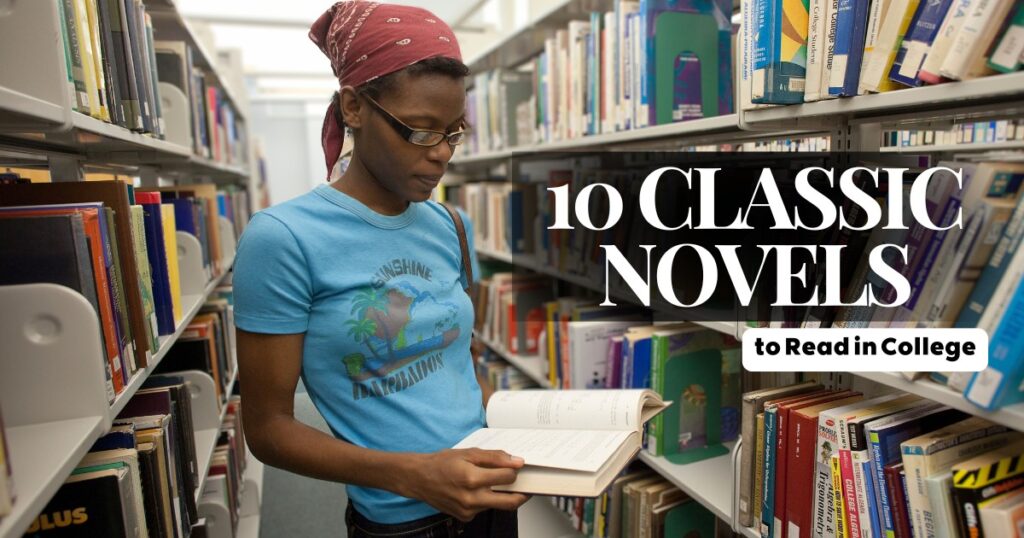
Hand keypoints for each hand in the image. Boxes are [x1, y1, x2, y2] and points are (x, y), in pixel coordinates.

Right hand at [403, 448, 529, 520]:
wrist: (419, 478)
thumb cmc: (441, 464)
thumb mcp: (469, 453)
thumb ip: (495, 457)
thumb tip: (515, 461)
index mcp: (472, 479)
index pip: (507, 478)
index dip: (514, 471)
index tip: (516, 467)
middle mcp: (471, 498)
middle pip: (510, 502)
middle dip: (522, 494)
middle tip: (526, 486)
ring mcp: (468, 510)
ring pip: (497, 505)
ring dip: (501, 495)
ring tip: (495, 483)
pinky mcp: (465, 517)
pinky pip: (484, 509)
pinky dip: (487, 500)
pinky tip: (478, 490)